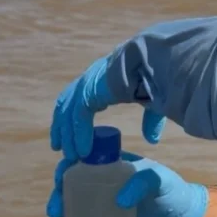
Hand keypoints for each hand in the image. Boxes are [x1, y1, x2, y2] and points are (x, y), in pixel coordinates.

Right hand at [46, 152, 208, 216]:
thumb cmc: (172, 192)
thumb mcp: (160, 181)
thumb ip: (144, 182)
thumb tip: (119, 200)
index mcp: (113, 166)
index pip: (84, 160)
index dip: (68, 167)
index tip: (60, 180)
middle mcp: (103, 184)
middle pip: (72, 185)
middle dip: (58, 196)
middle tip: (56, 212)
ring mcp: (102, 205)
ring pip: (72, 206)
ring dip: (59, 215)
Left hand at [50, 53, 168, 160]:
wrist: (153, 61)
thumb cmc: (156, 75)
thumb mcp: (152, 102)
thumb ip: (149, 120)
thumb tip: (151, 139)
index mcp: (105, 76)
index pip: (81, 96)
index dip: (75, 115)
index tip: (74, 134)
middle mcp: (92, 77)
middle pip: (67, 104)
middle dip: (62, 126)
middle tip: (60, 147)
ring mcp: (87, 82)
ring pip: (69, 112)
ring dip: (68, 134)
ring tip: (69, 154)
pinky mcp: (88, 90)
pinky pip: (78, 116)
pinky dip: (79, 135)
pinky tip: (82, 150)